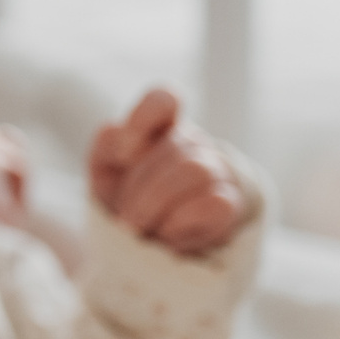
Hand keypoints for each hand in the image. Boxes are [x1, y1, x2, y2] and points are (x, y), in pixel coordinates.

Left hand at [90, 89, 245, 254]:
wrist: (163, 238)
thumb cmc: (132, 195)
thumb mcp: (107, 171)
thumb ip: (107, 145)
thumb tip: (119, 132)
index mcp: (160, 129)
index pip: (163, 100)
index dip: (143, 118)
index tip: (122, 155)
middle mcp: (193, 144)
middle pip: (174, 147)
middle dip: (138, 189)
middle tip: (124, 218)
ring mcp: (218, 171)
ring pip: (195, 170)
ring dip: (157, 205)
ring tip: (140, 227)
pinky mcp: (232, 204)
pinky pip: (216, 203)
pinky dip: (183, 221)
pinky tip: (168, 233)